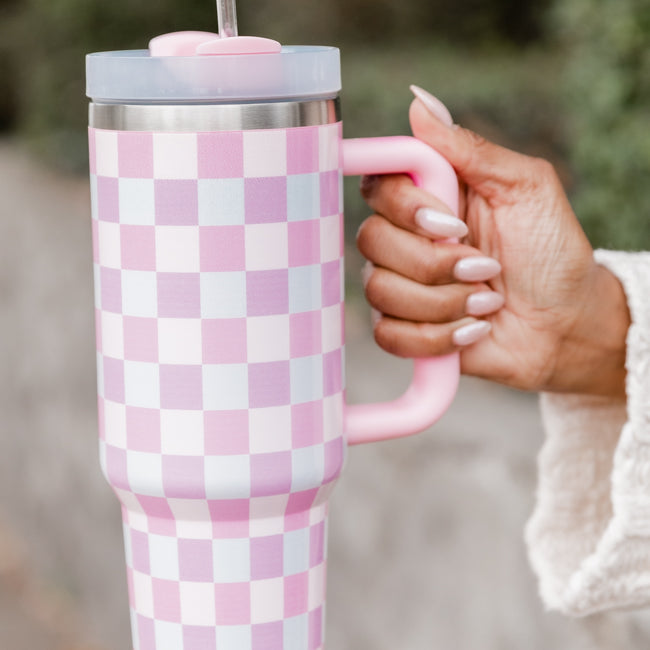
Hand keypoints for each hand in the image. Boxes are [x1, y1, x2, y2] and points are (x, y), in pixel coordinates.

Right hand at [357, 87, 629, 396]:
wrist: (565, 323)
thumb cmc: (551, 251)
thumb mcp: (526, 188)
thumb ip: (470, 149)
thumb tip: (419, 102)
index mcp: (429, 197)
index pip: (376, 184)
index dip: (402, 205)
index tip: (449, 221)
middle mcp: (406, 238)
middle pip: (370, 240)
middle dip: (434, 261)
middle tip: (484, 266)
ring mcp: (402, 285)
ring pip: (379, 290)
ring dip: (444, 301)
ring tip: (487, 299)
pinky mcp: (405, 329)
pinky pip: (389, 335)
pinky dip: (437, 337)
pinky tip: (471, 329)